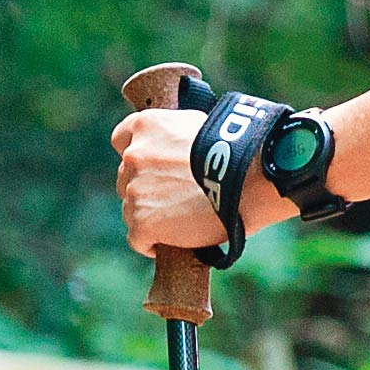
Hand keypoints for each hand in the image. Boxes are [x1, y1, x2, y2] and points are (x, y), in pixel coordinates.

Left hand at [114, 102, 225, 259]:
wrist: (248, 180)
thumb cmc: (236, 153)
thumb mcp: (199, 126)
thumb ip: (174, 135)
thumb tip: (172, 148)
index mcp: (146, 126)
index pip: (121, 140)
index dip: (138, 157)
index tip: (153, 168)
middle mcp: (133, 155)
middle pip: (126, 179)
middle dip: (146, 188)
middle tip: (175, 198)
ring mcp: (135, 190)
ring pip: (131, 209)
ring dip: (150, 216)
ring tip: (181, 222)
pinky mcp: (142, 222)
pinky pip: (138, 239)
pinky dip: (152, 243)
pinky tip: (173, 242)